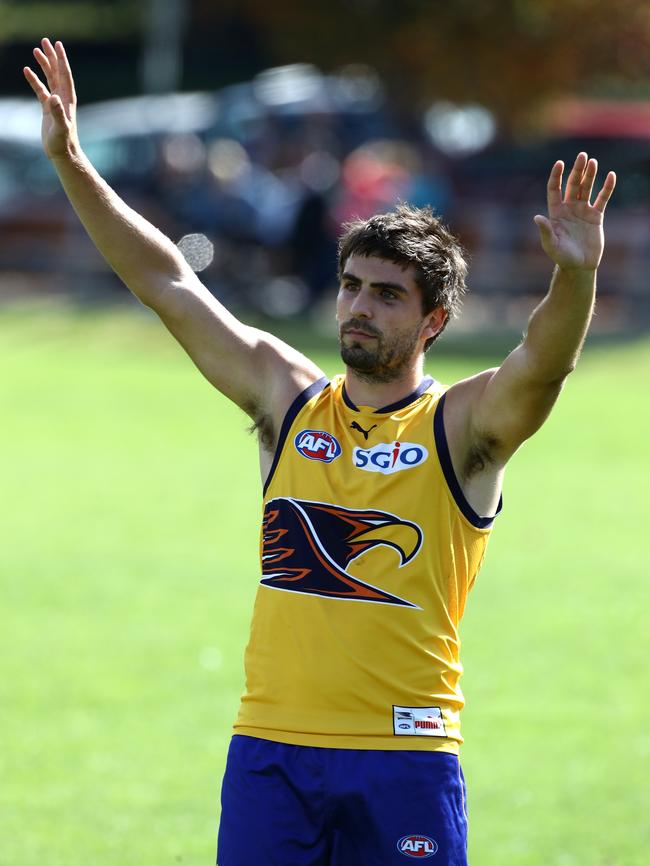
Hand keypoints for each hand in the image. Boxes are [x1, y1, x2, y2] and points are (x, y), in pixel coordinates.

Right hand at [23, 38, 77, 159]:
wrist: (63, 154)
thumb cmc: (63, 142)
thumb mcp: (60, 127)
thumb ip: (57, 112)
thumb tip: (53, 97)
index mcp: (67, 99)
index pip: (65, 74)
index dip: (61, 59)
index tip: (57, 44)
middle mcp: (63, 98)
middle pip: (57, 72)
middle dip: (52, 56)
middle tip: (45, 41)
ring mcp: (55, 103)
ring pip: (49, 78)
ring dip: (43, 65)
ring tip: (36, 50)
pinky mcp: (48, 109)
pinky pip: (40, 90)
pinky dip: (34, 80)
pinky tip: (26, 70)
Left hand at [534, 152, 615, 270]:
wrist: (579, 266)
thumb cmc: (562, 257)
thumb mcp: (551, 245)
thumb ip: (546, 230)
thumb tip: (537, 218)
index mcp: (556, 212)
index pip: (554, 189)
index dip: (556, 176)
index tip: (560, 163)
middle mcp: (569, 208)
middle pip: (572, 184)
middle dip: (577, 170)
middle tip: (582, 156)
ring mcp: (583, 211)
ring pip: (587, 188)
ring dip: (590, 175)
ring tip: (593, 162)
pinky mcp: (596, 216)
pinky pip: (602, 199)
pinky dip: (607, 188)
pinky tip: (610, 176)